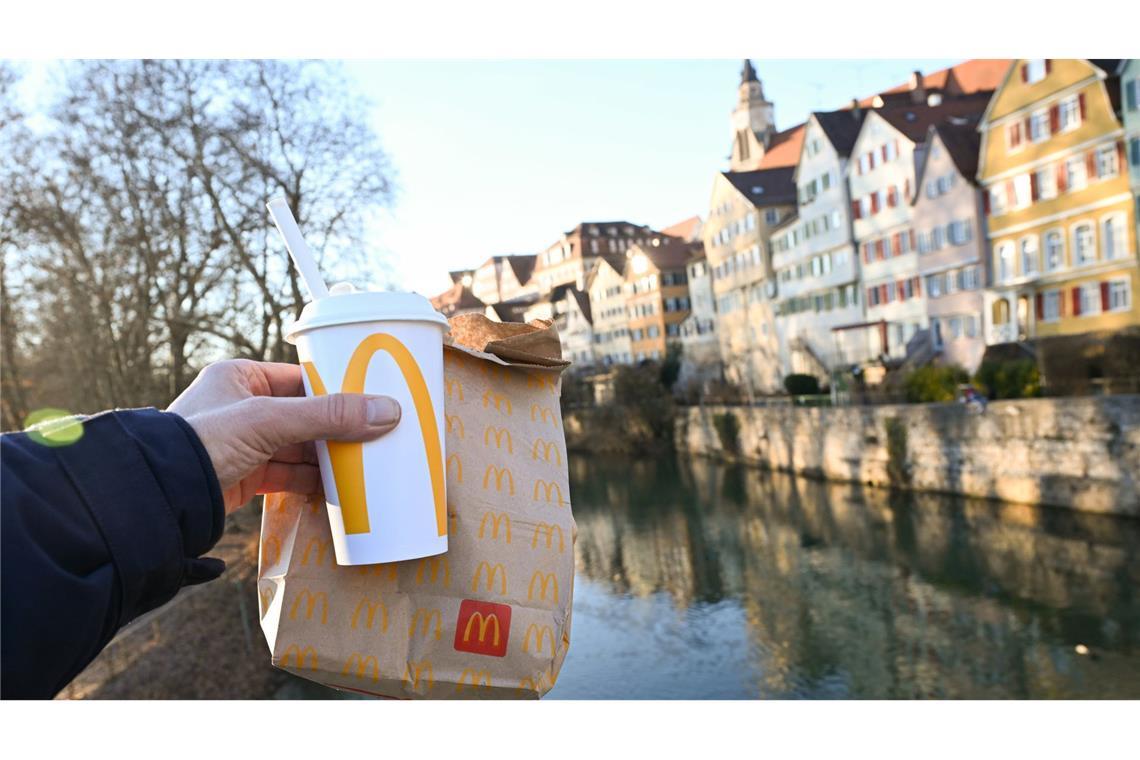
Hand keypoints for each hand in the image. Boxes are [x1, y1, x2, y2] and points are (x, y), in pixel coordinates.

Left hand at [168, 359, 400, 512]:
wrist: (158, 498)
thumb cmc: (203, 443)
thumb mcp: (268, 420)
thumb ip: (327, 415)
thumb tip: (388, 410)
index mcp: (240, 377)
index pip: (302, 379)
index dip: (338, 390)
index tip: (374, 400)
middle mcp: (241, 408)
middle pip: (305, 416)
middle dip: (338, 429)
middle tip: (378, 435)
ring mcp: (244, 444)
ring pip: (300, 448)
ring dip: (329, 458)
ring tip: (367, 464)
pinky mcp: (246, 477)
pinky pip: (290, 475)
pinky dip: (314, 481)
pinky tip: (340, 488)